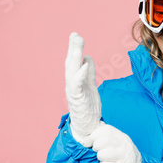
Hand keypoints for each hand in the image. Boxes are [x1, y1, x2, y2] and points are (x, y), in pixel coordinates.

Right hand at [65, 32, 101, 146]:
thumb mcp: (91, 86)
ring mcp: (73, 91)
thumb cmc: (88, 108)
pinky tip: (84, 65)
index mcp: (75, 80)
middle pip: (71, 63)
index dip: (74, 48)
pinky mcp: (78, 99)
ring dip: (74, 58)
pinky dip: (80, 74)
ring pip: (71, 72)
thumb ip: (89, 73)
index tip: (75, 35)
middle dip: (72, 48)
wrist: (88, 128)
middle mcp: (72, 84)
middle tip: (75, 35)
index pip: (74, 61)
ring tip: (77, 46)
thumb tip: (88, 58)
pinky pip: (77, 85)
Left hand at [90, 124, 141, 162]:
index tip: (89, 141)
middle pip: (103, 141)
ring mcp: (123, 157)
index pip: (105, 130)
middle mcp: (123, 144)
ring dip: (99, 157)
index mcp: (120, 135)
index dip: (93, 135)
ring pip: (102, 154)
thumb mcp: (118, 140)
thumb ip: (106, 135)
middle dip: (96, 147)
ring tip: (103, 158)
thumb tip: (87, 136)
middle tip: (97, 150)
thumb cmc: (122, 152)